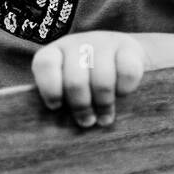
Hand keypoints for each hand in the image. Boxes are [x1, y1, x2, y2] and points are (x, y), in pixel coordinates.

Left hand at [31, 31, 146, 127]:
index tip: (57, 106)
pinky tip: (122, 95)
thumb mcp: (67, 88)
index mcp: (55, 53)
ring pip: (102, 80)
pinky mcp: (128, 46)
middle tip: (88, 122)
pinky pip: (127, 73)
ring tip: (105, 118)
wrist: (122, 57)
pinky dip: (125, 90)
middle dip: (81, 107)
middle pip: (75, 81)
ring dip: (104, 104)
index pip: (45, 64)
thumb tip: (57, 131)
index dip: (50, 89)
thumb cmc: (86, 82)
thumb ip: (60, 101)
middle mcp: (77, 44)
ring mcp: (103, 42)